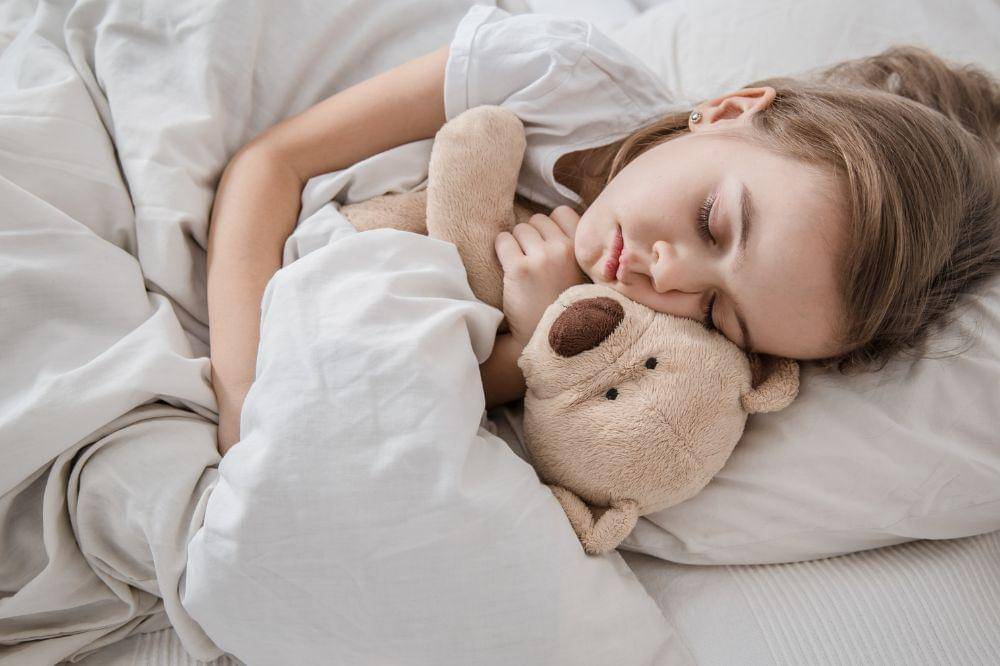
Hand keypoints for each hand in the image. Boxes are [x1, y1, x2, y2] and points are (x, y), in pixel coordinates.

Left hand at [495, 206, 588, 347]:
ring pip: (520, 229)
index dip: (550, 225)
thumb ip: (574, 249)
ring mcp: (541, 259)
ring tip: (522, 265)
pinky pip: (503, 241)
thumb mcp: (583, 275)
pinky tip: (509, 268)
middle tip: (532, 259)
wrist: (546, 339)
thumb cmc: (563, 306)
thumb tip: (555, 216)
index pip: (562, 212)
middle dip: (532, 236)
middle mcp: (565, 250)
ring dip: (516, 244)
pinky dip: (502, 250)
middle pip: (538, 219)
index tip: (547, 244)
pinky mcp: (519, 269)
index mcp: (582, 250)